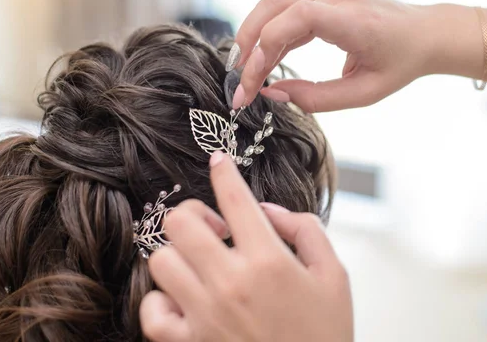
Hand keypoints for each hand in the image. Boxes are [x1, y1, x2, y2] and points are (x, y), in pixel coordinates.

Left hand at [139, 151, 352, 341]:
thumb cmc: (323, 336)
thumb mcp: (334, 277)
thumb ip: (305, 230)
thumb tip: (267, 210)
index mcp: (269, 261)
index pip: (234, 199)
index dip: (224, 172)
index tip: (219, 162)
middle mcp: (231, 283)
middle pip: (180, 222)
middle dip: (194, 215)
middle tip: (214, 231)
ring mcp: (204, 315)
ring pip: (161, 260)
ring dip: (178, 256)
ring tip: (199, 265)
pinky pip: (151, 311)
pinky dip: (160, 301)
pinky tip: (182, 300)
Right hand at [228, 0, 438, 111]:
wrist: (424, 34)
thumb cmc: (399, 63)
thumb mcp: (363, 94)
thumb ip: (316, 97)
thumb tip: (272, 94)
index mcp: (353, 19)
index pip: (296, 17)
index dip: (266, 47)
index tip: (253, 82)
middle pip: (275, 4)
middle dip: (248, 41)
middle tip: (238, 78)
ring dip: (252, 30)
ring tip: (244, 65)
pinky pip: (285, 3)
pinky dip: (267, 26)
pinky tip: (264, 53)